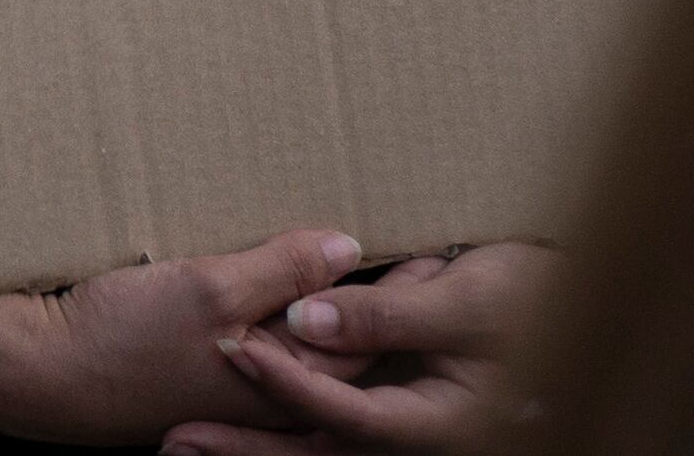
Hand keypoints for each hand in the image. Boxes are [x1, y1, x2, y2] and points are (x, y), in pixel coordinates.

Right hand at [0, 228, 363, 440]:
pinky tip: (265, 261)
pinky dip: (271, 294)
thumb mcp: (209, 293)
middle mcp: (272, 388)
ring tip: (339, 241)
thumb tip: (348, 245)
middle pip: (338, 334)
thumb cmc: (122, 342)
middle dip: (365, 291)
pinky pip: (257, 326)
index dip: (399, 290)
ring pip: (296, 328)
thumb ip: (281, 269)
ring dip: (315, 288)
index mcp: (290, 383)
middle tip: (398, 244)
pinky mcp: (202, 361)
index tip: (430, 253)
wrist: (39, 371)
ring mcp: (237, 377)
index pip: (370, 335)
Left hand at [165, 240, 544, 454]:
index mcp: (438, 423)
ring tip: (177, 443)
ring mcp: (394, 423)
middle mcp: (412, 435)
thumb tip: (307, 320)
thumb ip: (388, 318)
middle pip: (317, 449)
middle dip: (245, 449)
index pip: (350, 416)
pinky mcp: (383, 406)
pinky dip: (276, 417)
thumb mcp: (464, 304)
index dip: (290, 386)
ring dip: (247, 443)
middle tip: (174, 443)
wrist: (567, 311)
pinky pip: (322, 423)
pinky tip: (223, 413)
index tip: (234, 352)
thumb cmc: (528, 301)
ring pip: (312, 442)